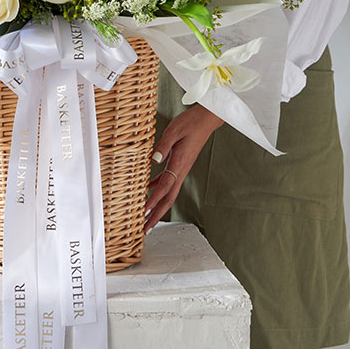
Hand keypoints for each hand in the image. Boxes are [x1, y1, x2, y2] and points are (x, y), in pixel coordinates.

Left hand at [144, 106, 223, 232]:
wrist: (206, 119)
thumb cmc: (190, 123)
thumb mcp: (174, 131)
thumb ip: (162, 146)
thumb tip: (153, 160)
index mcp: (180, 164)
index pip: (164, 187)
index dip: (153, 201)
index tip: (143, 213)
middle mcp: (181, 170)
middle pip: (168, 198)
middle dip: (156, 215)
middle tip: (145, 229)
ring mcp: (181, 169)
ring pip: (168, 193)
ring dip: (156, 206)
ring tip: (145, 217)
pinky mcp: (179, 164)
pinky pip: (167, 181)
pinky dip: (157, 189)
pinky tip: (147, 190)